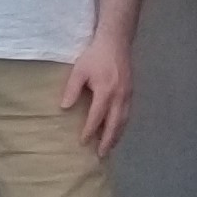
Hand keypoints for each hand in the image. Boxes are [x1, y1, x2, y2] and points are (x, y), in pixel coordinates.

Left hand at [61, 31, 135, 152]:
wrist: (116, 43)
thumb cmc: (95, 56)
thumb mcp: (79, 71)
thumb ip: (72, 89)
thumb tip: (64, 108)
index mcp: (106, 92)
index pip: (97, 117)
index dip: (90, 130)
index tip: (83, 142)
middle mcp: (120, 97)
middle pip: (115, 124)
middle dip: (108, 140)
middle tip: (101, 154)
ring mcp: (128, 95)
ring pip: (124, 121)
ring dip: (117, 135)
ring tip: (109, 147)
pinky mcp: (131, 92)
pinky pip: (127, 114)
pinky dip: (122, 125)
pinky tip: (117, 130)